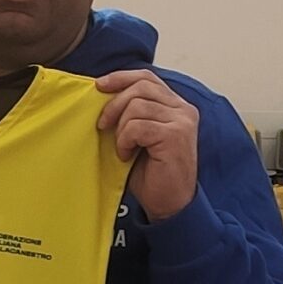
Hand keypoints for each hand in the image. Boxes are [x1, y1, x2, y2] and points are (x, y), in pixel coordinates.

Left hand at [95, 69, 199, 219]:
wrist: (170, 205)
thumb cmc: (152, 174)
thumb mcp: (139, 137)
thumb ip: (132, 114)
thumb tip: (103, 94)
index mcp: (176, 106)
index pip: (147, 78)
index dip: (121, 78)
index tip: (99, 86)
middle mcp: (183, 109)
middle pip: (141, 87)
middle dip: (114, 105)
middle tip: (102, 126)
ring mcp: (182, 121)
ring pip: (137, 106)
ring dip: (121, 129)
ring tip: (123, 149)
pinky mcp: (175, 135)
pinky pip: (137, 126)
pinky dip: (125, 141)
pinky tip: (127, 156)